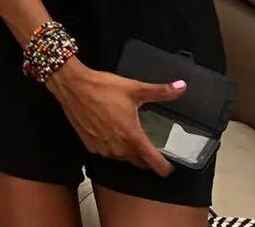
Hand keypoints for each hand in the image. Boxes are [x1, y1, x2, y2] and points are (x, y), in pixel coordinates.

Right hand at [45, 60, 183, 176]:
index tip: (169, 168)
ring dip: (128, 153)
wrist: (73, 86)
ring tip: (129, 137)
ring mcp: (103, 149)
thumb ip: (160, 91)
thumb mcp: (134, 88)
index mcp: (132, 136)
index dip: (164, 168)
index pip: (154, 162)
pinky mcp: (90, 146)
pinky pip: (107, 153)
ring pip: (123, 159)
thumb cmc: (102, 87)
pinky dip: (113, 148)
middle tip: (150, 147)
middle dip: (146, 158)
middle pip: (139, 163)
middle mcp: (118, 148)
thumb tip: (182, 87)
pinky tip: (112, 133)